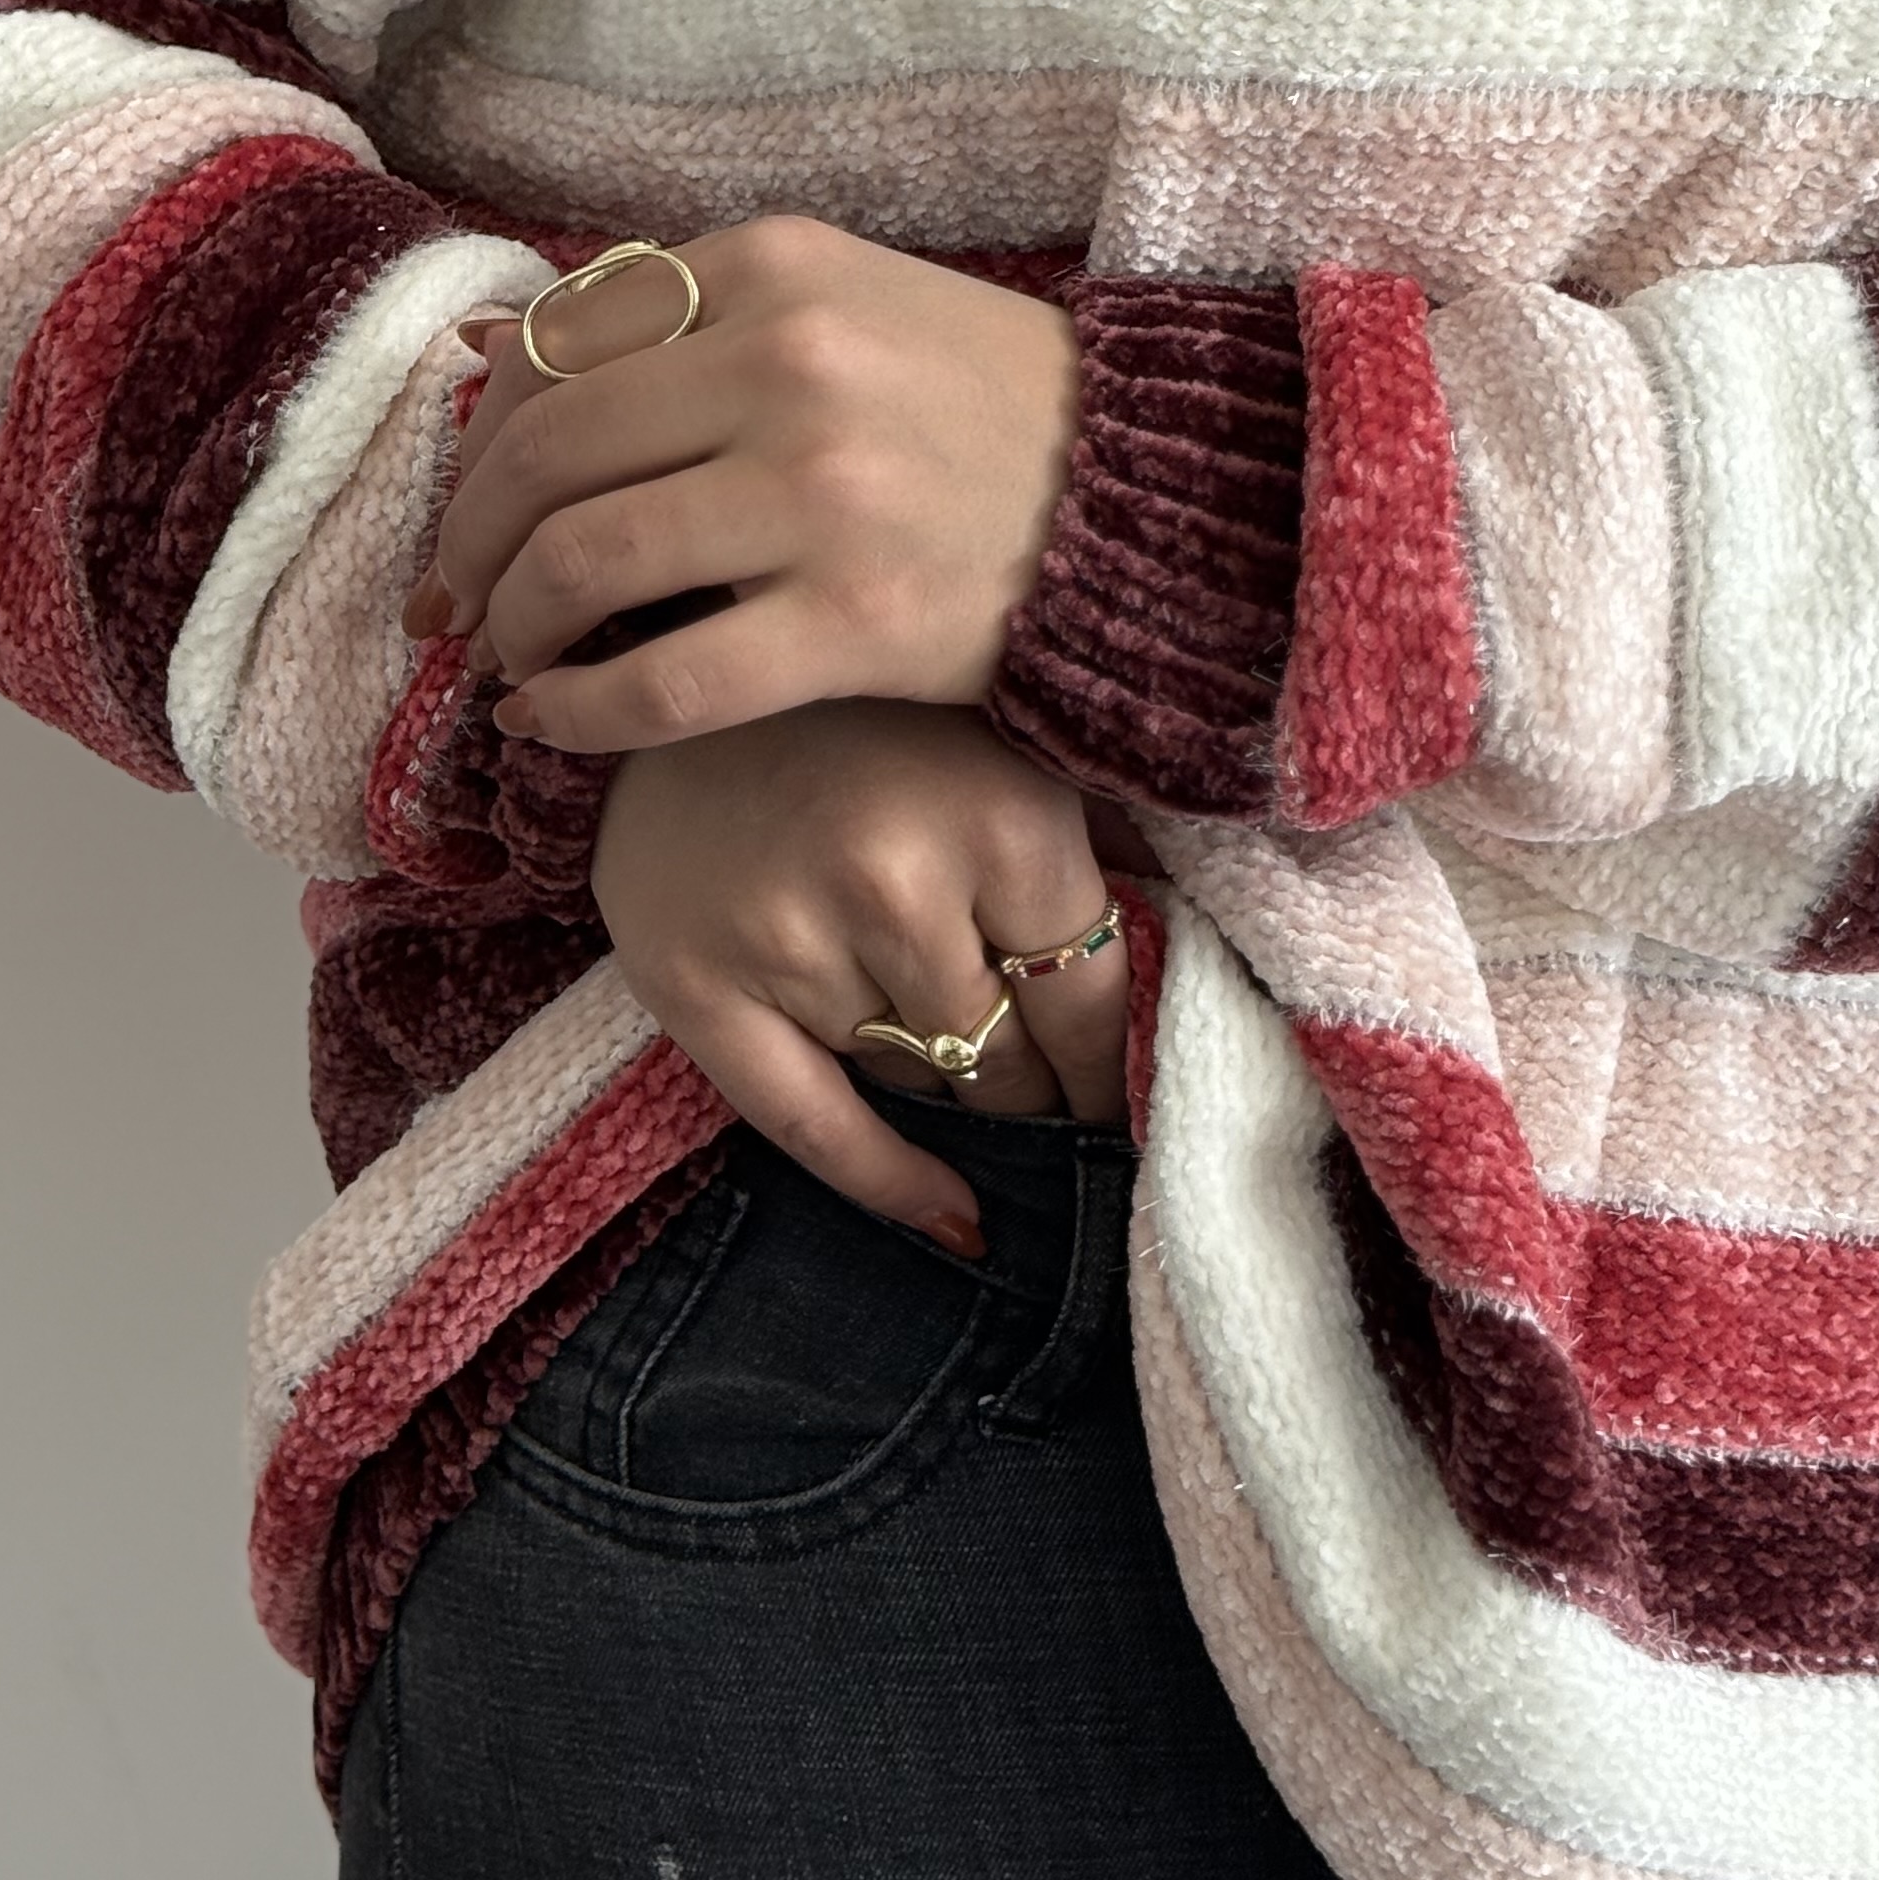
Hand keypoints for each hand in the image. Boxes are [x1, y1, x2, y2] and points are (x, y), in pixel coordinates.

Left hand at [402, 216, 1080, 754]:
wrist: (1149, 499)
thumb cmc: (977, 408)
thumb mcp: (834, 306)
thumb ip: (676, 326)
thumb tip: (485, 361)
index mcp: (770, 268)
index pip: (552, 351)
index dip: (477, 446)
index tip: (466, 513)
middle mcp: (788, 364)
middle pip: (545, 459)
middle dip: (470, 547)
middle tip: (455, 607)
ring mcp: (822, 494)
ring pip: (583, 565)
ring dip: (512, 629)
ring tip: (509, 664)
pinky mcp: (856, 621)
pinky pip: (664, 683)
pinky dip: (577, 714)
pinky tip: (552, 725)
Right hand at [591, 701, 1130, 1260]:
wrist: (673, 658)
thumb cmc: (867, 705)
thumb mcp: (1009, 737)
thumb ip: (1104, 833)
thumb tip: (1206, 941)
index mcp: (1000, 819)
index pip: (1090, 1005)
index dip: (1112, 1062)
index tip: (1129, 1093)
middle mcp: (898, 884)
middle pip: (1003, 1058)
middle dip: (1030, 1076)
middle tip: (1038, 1075)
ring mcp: (794, 942)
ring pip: (914, 1078)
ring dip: (933, 1064)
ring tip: (917, 1012)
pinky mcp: (699, 986)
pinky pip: (812, 1129)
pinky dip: (891, 1181)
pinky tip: (955, 1221)